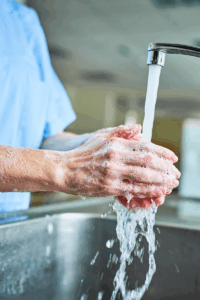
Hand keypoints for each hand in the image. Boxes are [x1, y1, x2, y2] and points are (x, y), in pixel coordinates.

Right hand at [58, 125, 179, 208]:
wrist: (64, 170)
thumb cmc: (83, 154)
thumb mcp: (100, 137)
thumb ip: (120, 132)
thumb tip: (139, 128)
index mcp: (115, 144)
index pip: (145, 146)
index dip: (162, 152)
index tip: (173, 158)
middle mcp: (115, 156)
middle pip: (148, 161)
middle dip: (166, 168)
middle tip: (176, 173)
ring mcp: (113, 172)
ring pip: (144, 176)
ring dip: (161, 180)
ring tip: (171, 184)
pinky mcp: (109, 187)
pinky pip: (133, 190)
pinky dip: (148, 191)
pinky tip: (157, 192)